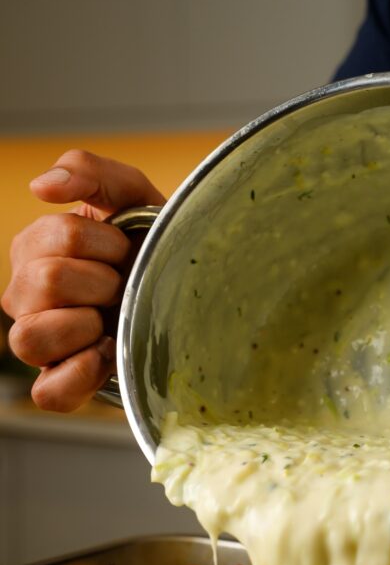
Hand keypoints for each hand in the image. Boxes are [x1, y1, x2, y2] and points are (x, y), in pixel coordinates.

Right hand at [1, 150, 164, 411]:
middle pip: (45, 281)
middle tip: (122, 286)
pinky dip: (79, 375)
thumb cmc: (151, 247)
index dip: (105, 243)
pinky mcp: (58, 386)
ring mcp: (38, 345)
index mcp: (34, 251)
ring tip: (111, 321)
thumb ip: (88, 172)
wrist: (189, 297)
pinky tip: (107, 356)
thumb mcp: (131, 196)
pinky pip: (46, 393)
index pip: (56, 237)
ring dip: (85, 326)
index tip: (125, 249)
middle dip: (103, 281)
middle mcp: (25, 298)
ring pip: (29, 338)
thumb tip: (40, 186)